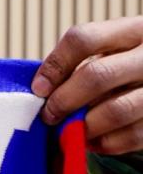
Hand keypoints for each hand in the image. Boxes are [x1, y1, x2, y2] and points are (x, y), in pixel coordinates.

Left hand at [33, 16, 142, 153]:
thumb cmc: (130, 66)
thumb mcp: (115, 51)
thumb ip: (83, 64)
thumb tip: (42, 91)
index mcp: (134, 30)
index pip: (84, 39)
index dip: (55, 65)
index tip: (38, 89)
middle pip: (98, 75)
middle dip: (65, 100)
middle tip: (49, 116)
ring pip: (116, 110)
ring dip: (85, 125)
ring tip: (69, 131)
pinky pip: (133, 135)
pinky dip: (107, 143)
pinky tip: (94, 141)